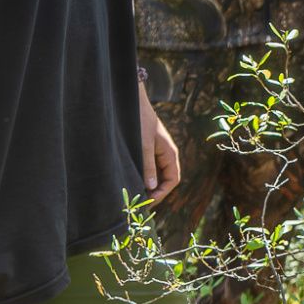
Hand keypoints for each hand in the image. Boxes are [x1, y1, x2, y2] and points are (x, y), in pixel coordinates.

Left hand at [139, 82, 181, 201]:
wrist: (132, 101)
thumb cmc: (139, 121)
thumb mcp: (143, 145)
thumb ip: (148, 166)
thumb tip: (151, 188)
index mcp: (170, 153)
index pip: (173, 179)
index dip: (162, 192)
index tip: (148, 201)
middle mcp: (165, 155)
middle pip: (165, 179)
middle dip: (154, 191)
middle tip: (139, 201)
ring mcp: (156, 152)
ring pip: (155, 174)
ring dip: (147, 184)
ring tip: (133, 192)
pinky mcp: (147, 150)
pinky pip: (148, 167)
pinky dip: (141, 176)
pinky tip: (130, 179)